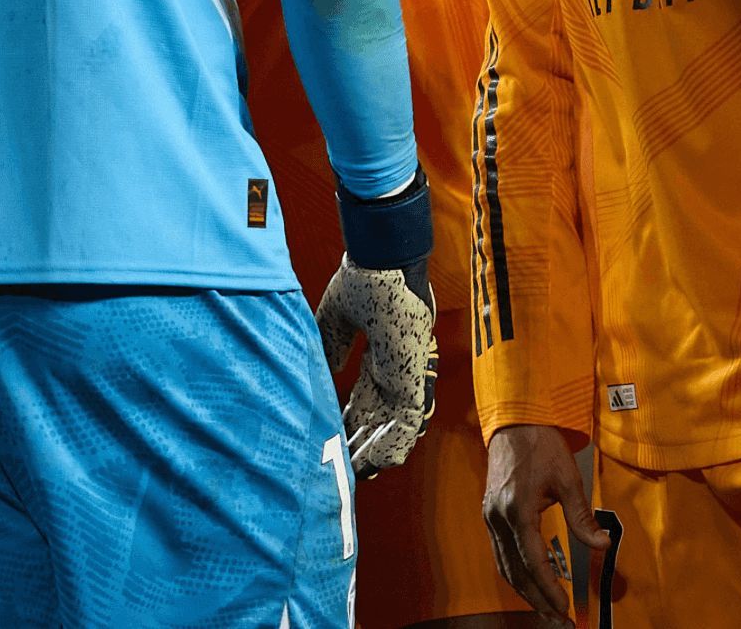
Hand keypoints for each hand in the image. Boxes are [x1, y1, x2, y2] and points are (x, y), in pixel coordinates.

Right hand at [314, 258, 438, 476]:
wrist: (382, 263)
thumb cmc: (363, 280)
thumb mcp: (335, 319)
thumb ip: (331, 345)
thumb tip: (326, 369)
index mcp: (377, 356)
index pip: (363, 398)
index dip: (350, 420)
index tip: (332, 437)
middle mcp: (392, 370)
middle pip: (376, 417)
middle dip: (359, 443)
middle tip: (342, 469)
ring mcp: (405, 376)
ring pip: (393, 426)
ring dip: (375, 451)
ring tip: (357, 476)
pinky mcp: (414, 379)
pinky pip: (409, 422)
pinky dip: (395, 444)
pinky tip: (381, 466)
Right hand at [483, 423, 607, 620]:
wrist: (514, 421)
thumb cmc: (542, 445)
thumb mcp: (568, 479)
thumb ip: (582, 516)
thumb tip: (602, 545)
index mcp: (517, 510)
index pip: (533, 563)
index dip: (549, 590)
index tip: (565, 609)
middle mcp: (498, 518)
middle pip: (515, 572)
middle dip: (536, 599)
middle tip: (558, 619)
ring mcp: (490, 517)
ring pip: (504, 566)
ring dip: (524, 590)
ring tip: (546, 608)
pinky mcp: (490, 514)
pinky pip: (500, 553)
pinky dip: (515, 572)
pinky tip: (530, 581)